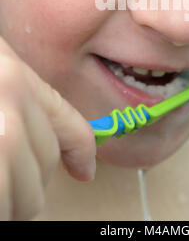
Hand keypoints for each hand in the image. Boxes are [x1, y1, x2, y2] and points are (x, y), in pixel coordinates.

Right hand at [0, 37, 95, 219]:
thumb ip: (13, 97)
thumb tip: (29, 135)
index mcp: (13, 75)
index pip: (66, 118)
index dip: (81, 150)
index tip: (85, 170)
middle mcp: (12, 96)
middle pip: (49, 161)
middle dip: (31, 182)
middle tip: (9, 182)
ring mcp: (2, 130)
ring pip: (30, 193)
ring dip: (12, 200)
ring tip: (0, 186)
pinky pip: (7, 203)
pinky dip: (2, 208)